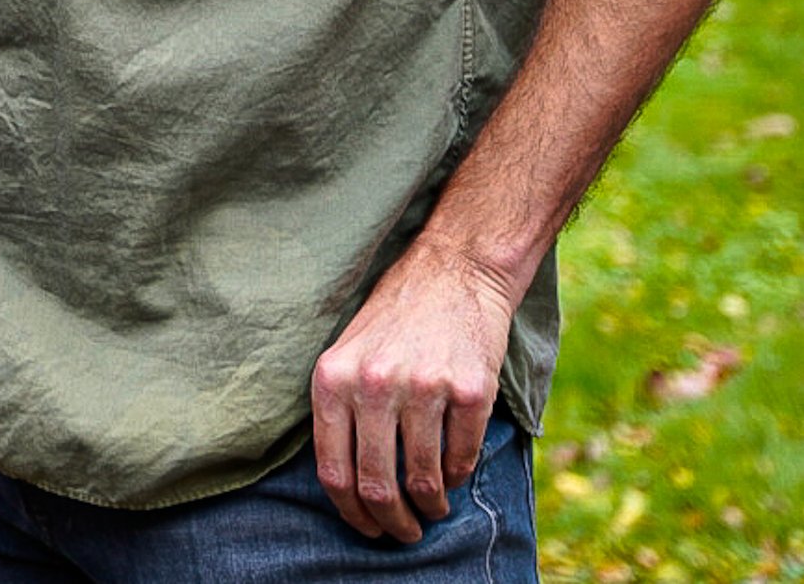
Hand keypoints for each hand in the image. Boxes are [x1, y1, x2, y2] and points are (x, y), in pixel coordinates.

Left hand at [306, 237, 521, 542]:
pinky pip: (462, 457)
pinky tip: (454, 472)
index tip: (367, 527)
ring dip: (430, 506)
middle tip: (404, 532)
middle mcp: (374, 384)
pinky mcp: (470, 390)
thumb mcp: (347, 355)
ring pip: (423, 480)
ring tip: (433, 507)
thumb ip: (342, 412)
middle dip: (392, 522)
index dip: (351, 513)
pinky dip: (459, 476)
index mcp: (334, 378)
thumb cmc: (394, 319)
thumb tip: (350, 489)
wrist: (453, 271)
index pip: (334, 471)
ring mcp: (424, 387)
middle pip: (377, 485)